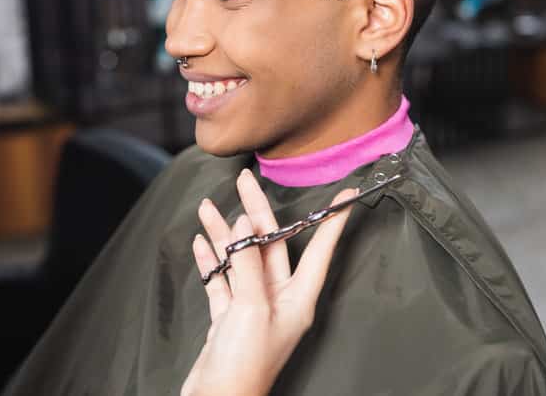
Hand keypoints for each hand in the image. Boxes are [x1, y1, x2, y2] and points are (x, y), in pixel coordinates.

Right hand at [181, 170, 357, 395]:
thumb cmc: (244, 363)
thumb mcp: (251, 306)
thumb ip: (248, 262)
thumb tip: (246, 224)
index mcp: (297, 299)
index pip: (319, 251)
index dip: (332, 221)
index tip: (344, 194)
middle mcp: (278, 300)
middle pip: (270, 246)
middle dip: (255, 212)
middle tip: (245, 181)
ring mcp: (252, 308)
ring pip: (240, 259)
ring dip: (224, 234)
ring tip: (207, 208)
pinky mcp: (229, 318)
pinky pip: (222, 280)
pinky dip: (211, 260)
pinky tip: (201, 243)